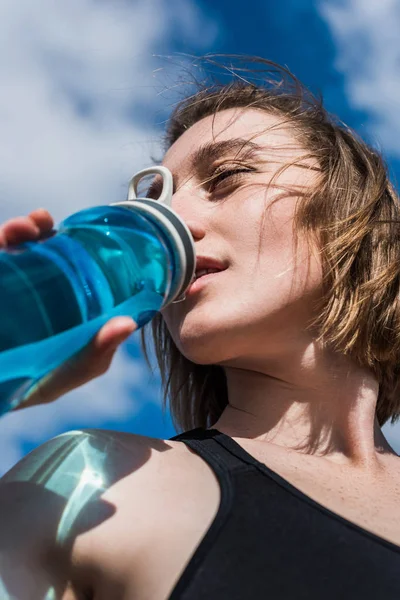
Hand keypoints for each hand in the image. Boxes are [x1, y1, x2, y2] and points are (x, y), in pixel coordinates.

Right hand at [0, 209, 136, 408]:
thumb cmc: (45, 381)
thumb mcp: (76, 367)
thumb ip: (99, 350)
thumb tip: (128, 323)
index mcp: (62, 299)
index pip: (69, 263)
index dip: (74, 243)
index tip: (80, 231)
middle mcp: (35, 288)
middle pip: (38, 248)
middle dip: (40, 229)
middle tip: (42, 221)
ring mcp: (11, 287)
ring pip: (13, 248)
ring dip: (17, 230)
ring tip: (24, 226)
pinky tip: (5, 237)